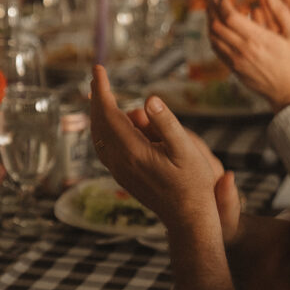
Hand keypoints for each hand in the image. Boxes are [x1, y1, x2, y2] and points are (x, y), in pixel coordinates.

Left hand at [90, 65, 226, 231]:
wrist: (188, 219)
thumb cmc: (193, 184)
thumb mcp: (186, 150)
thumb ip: (166, 123)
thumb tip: (148, 98)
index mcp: (133, 152)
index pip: (108, 114)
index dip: (101, 89)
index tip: (98, 69)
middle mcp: (120, 162)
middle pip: (99, 123)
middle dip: (96, 97)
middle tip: (97, 75)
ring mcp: (119, 171)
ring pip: (98, 137)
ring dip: (98, 114)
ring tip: (101, 95)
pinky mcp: (123, 177)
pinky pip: (104, 148)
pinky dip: (103, 129)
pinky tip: (111, 124)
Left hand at [208, 0, 289, 109]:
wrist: (288, 92)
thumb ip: (282, 11)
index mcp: (257, 39)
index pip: (230, 17)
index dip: (222, 4)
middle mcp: (242, 49)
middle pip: (217, 26)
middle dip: (212, 10)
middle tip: (211, 0)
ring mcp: (236, 60)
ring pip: (213, 38)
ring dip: (210, 23)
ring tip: (211, 13)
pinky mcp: (233, 69)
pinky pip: (217, 51)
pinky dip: (214, 38)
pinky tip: (217, 30)